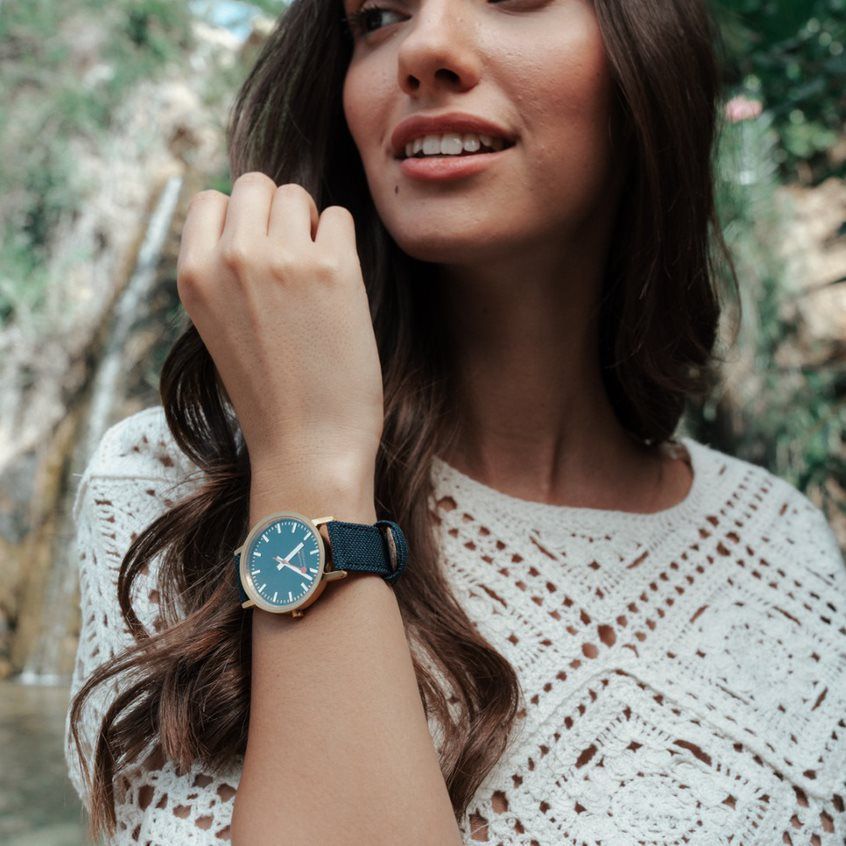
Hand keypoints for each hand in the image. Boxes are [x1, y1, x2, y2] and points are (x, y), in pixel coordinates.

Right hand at [175, 174, 383, 491]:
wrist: (309, 446)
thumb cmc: (271, 394)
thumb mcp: (220, 326)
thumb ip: (227, 271)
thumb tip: (258, 213)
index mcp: (194, 275)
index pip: (211, 198)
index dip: (240, 220)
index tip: (259, 255)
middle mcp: (233, 257)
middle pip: (256, 184)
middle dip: (277, 212)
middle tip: (293, 261)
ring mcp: (284, 259)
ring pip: (299, 195)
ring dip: (311, 225)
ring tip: (316, 277)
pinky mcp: (334, 268)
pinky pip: (341, 217)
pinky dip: (342, 244)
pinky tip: (340, 287)